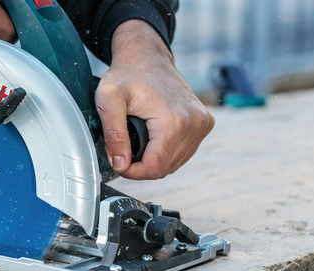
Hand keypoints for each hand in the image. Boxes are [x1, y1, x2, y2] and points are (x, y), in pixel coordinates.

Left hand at [96, 20, 213, 179]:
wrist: (147, 56)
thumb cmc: (127, 74)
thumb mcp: (108, 100)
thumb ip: (113, 134)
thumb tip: (120, 164)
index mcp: (174, 121)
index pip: (155, 168)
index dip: (133, 172)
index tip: (119, 161)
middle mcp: (195, 123)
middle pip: (165, 168)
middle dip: (141, 165)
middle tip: (124, 148)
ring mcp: (203, 124)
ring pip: (175, 163)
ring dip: (154, 159)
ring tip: (137, 140)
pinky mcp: (205, 123)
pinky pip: (184, 152)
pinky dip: (166, 151)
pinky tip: (153, 137)